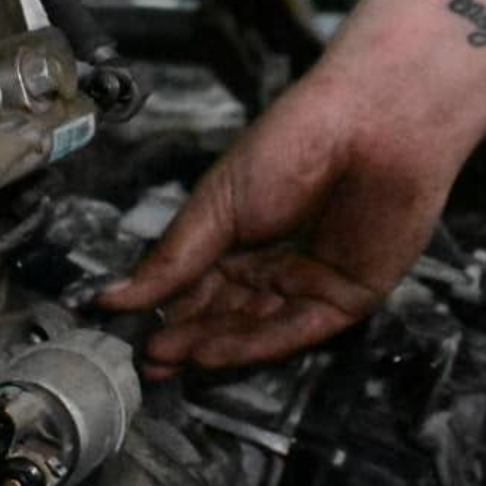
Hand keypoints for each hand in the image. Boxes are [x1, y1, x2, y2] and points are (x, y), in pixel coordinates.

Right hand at [96, 60, 464, 377]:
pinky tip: (211, 354)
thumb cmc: (293, 142)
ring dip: (210, 347)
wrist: (371, 125)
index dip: (161, 311)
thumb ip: (171, 260)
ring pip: (252, 329)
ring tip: (167, 360)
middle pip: (221, 315)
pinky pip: (294, 331)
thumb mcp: (215, 205)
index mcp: (237, 236)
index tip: (126, 334)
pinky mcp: (346, 299)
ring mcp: (308, 284)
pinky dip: (252, 346)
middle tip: (144, 360)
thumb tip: (113, 297)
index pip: (193, 286)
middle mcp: (271, 265)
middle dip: (182, 338)